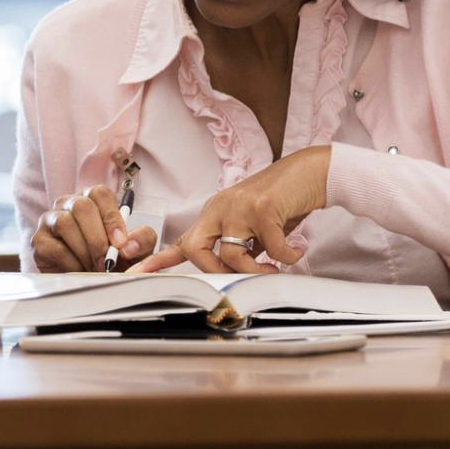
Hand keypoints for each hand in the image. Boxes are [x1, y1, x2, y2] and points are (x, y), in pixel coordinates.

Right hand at [30, 184, 159, 272]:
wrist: (90, 283)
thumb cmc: (113, 260)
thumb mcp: (134, 249)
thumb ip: (142, 240)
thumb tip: (128, 244)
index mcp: (93, 199)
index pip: (100, 193)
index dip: (111, 217)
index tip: (120, 243)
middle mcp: (69, 204)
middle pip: (81, 206)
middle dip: (97, 237)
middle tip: (107, 261)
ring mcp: (50, 220)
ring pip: (65, 224)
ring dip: (84, 250)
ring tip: (94, 268)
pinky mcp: (38, 240)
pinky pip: (54, 246)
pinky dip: (71, 262)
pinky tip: (79, 270)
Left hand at [132, 146, 331, 274]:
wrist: (311, 172)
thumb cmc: (283, 200)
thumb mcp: (253, 223)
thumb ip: (240, 244)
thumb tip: (233, 270)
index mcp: (215, 212)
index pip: (184, 240)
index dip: (160, 259)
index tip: (139, 273)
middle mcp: (221, 207)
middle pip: (196, 249)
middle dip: (214, 270)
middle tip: (241, 275)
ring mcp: (240, 206)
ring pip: (231, 254)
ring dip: (257, 270)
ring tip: (276, 267)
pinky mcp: (263, 208)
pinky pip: (271, 249)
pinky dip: (286, 257)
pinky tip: (295, 250)